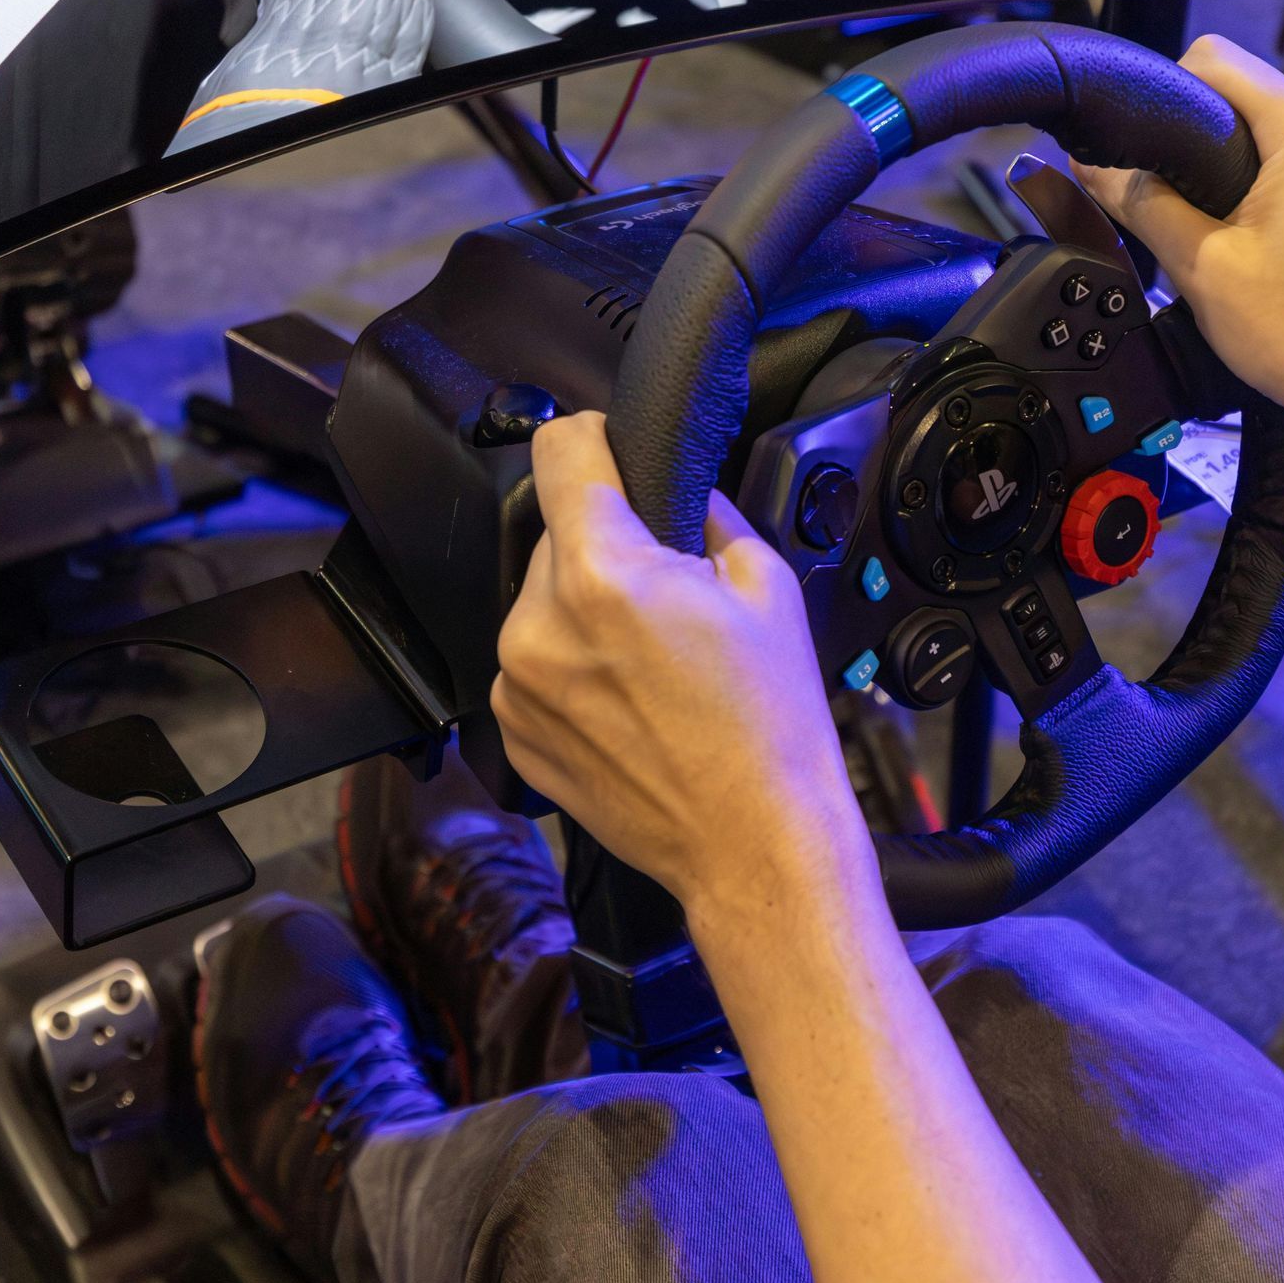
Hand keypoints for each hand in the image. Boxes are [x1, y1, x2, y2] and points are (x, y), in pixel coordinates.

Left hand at [491, 414, 874, 938]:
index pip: (559, 449)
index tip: (612, 452)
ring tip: (652, 662)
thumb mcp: (766, 584)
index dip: (595, 439)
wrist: (753, 843)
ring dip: (586, 610)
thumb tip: (678, 488)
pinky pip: (534, 663)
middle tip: (668, 598)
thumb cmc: (768, 729)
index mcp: (602, 575)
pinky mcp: (515, 731)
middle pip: (556, 533)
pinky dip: (574, 668)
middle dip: (608, 547)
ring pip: (542, 600)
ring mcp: (518, 684)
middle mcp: (539, 626)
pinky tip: (631, 702)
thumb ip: (707, 516)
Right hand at [1075, 34, 1283, 468]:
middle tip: (1183, 212)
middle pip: (1248, 98)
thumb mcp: (1200, 267)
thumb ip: (1141, 203)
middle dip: (1204, 145)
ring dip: (1239, 176)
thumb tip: (1095, 168)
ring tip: (1226, 240)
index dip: (1166, 92)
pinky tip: (1262, 251)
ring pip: (1276, 137)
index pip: (1218, 59)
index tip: (1144, 141)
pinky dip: (1274, 196)